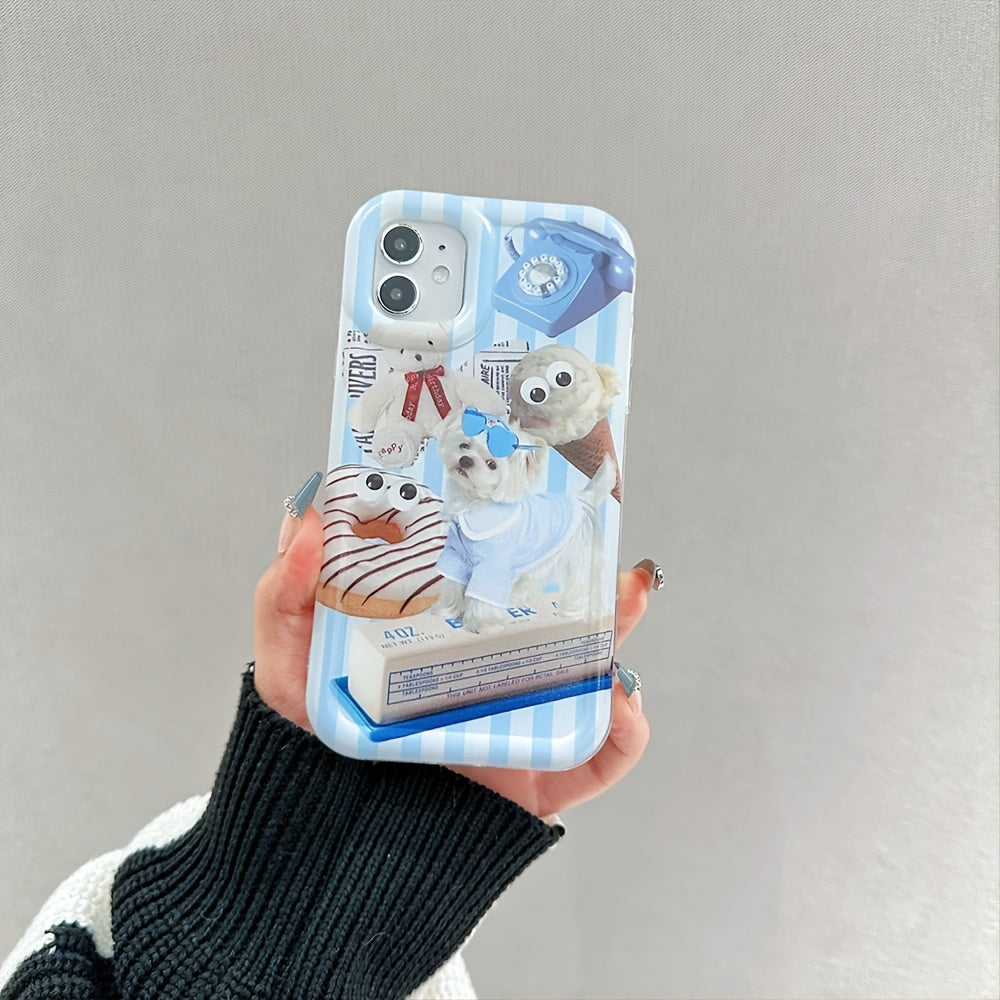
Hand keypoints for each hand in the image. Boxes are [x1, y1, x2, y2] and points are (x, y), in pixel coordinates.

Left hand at [253, 495, 652, 815]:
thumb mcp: (290, 658)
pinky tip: (618, 703)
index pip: (502, 580)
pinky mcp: (539, 781)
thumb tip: (307, 516)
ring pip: (594, 675)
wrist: (331, 838)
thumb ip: (285, 592)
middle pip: (564, 620)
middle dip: (598, 580)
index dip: (533, 540)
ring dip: (622, 635)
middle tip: (608, 545)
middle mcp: (495, 673)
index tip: (552, 501)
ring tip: (626, 599)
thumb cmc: (316, 741)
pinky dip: (625, 733)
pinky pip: (601, 757)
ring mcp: (523, 725)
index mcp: (449, 636)